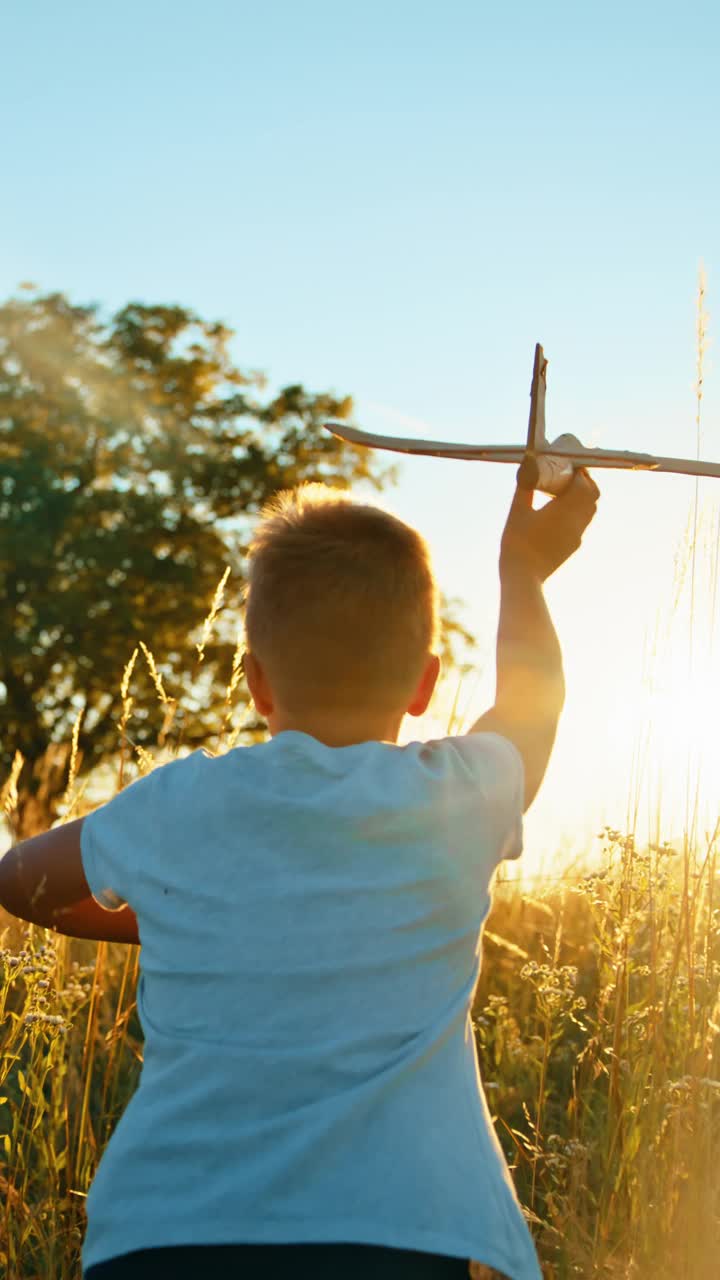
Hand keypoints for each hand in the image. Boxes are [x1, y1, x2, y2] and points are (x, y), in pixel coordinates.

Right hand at [499, 468, 598, 582]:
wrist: (523, 576)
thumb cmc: (517, 543)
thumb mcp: (517, 511)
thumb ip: (525, 487)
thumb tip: (528, 465)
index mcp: (564, 510)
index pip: (584, 484)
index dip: (579, 472)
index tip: (568, 465)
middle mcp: (576, 522)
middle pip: (593, 495)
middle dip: (585, 482)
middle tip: (569, 476)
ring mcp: (577, 535)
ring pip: (590, 510)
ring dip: (583, 497)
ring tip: (565, 493)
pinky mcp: (574, 546)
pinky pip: (583, 522)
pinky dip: (577, 511)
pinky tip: (560, 512)